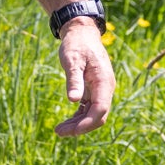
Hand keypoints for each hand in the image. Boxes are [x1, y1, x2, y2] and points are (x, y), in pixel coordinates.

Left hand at [56, 20, 114, 136]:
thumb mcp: (72, 60)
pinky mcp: (95, 91)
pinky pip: (89, 109)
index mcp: (104, 81)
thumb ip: (74, 80)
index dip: (87, 123)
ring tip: (58, 130)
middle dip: (81, 127)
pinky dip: (78, 117)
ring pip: (93, 115)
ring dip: (78, 124)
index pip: (100, 109)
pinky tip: (66, 122)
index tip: (71, 131)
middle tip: (59, 132)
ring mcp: (101, 90)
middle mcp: (106, 88)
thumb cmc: (76, 44)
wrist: (82, 32)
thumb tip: (73, 101)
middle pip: (98, 116)